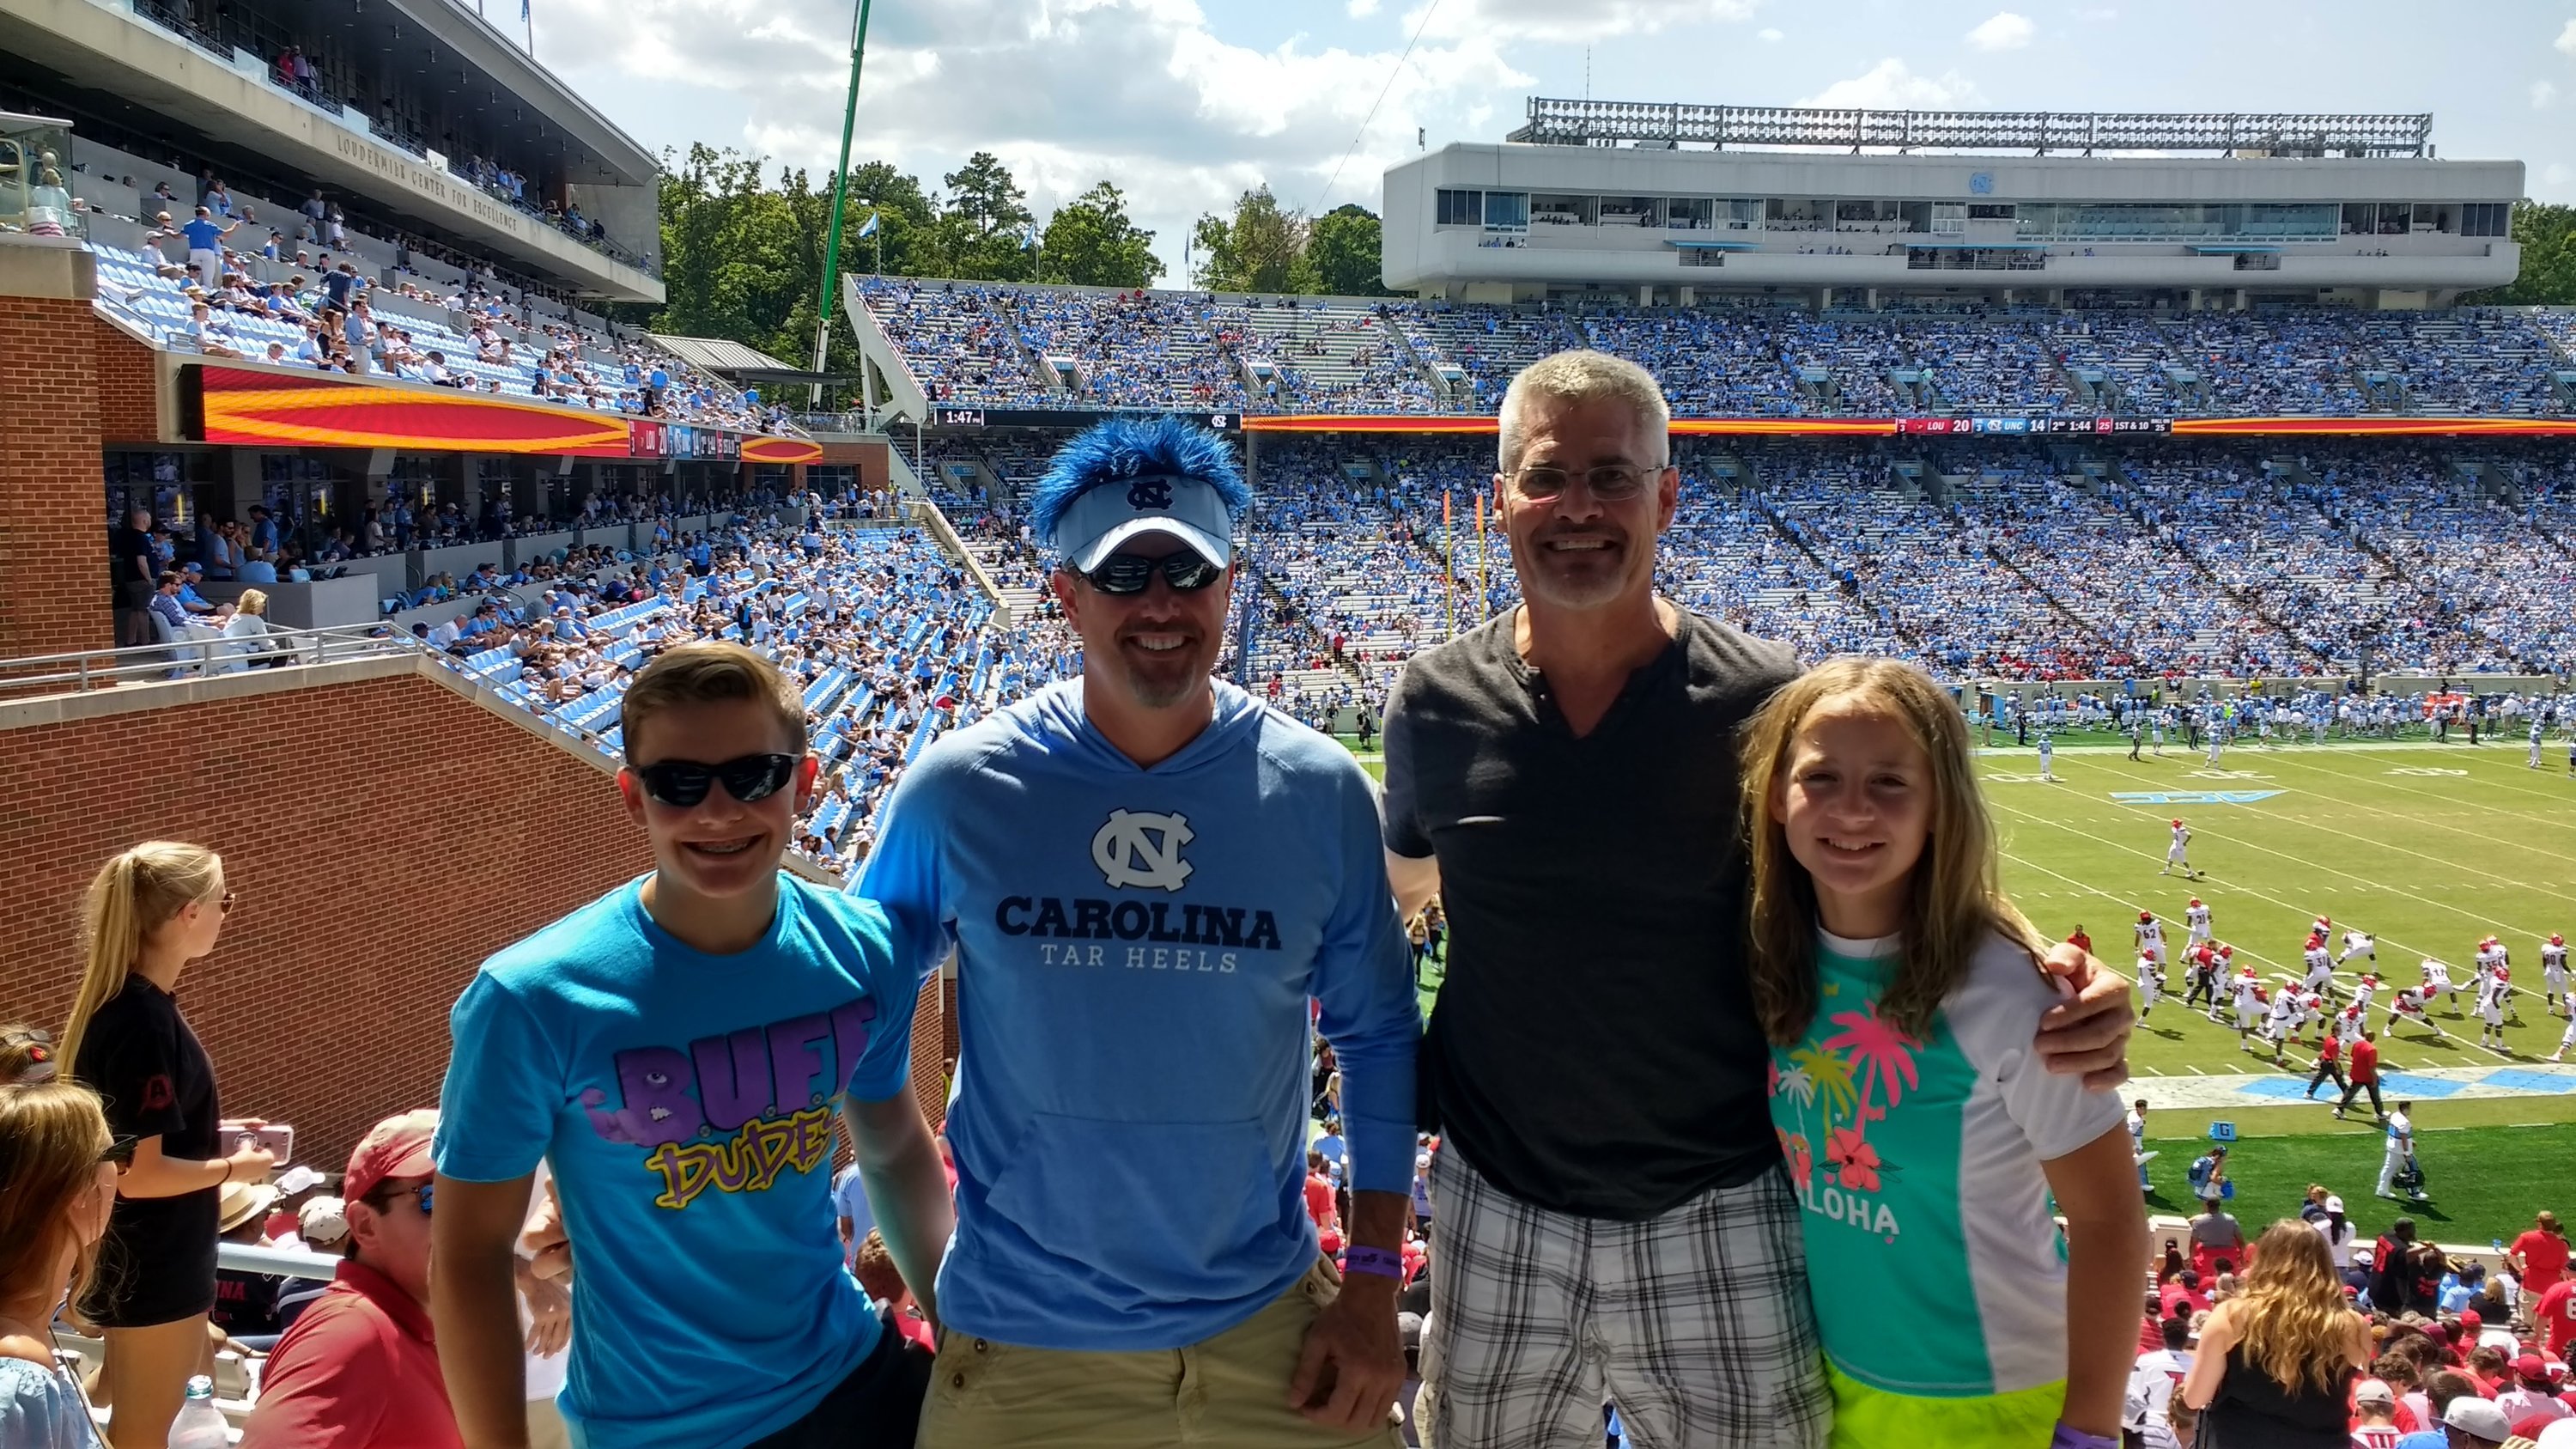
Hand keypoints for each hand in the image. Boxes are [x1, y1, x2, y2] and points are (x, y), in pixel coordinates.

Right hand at [227, 1144, 275, 1178]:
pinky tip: (242, 1167)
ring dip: (253, 1164)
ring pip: (258, 1168)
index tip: (253, 1147)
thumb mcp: (246, 1149)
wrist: (232, 1171)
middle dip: (257, 1157)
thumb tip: (246, 1143)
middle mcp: (267, 1169)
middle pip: (264, 1161)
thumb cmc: (242, 1159)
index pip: (267, 1152)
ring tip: (244, 1160)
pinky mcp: (252, 1180)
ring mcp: (260, 1176)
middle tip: (249, 1153)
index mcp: (269, 1159)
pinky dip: (249, 1170)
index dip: (259, 1148)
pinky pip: (253, 1174)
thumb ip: (248, 1145)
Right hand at [519, 1270, 570, 1356]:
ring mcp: (553, 1314)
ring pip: (547, 1337)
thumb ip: (565, 1311)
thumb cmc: (547, 1285)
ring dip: (541, 1347)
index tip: (557, 1350)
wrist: (535, 1277)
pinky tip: (527, 1347)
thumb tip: (562, 1329)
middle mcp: (564, 1313)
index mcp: (571, 1308)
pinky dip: (530, 1341)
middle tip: (546, 1357)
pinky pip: (535, 1333)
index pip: (569, 1331)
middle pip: (559, 1337)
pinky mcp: (541, 1315)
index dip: (562, 1342)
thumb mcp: (562, 1297)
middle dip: (552, 1349)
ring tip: (536, 1353)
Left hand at [1287, 1281, 1403, 1433]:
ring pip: (1374, 1420)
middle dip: (1334, 1419)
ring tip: (1337, 1400)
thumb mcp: (1317, 1341)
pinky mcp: (1400, 1375)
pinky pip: (1386, 1407)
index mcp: (1358, 1370)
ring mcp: (1393, 1379)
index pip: (1338, 1413)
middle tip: (1319, 1404)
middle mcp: (1380, 1379)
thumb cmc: (1341, 1316)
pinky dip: (1368, 1409)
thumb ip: (1305, 1374)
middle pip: (1357, 1422)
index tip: (1305, 1406)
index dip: (1317, 1415)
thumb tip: (1294, 1402)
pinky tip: (1354, 1394)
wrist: (1371, 1296)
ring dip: (1353, 1418)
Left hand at [2036, 944, 2133, 1090]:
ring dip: (2079, 1062)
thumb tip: (2055, 965)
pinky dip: (2107, 1080)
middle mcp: (2123, 1014)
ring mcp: (2123, 1037)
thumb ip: (2065, 956)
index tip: (2043, 1022)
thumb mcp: (2068, 958)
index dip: (2070, 1013)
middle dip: (2069, 1042)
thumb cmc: (2071, 974)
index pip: (2095, 1002)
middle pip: (2102, 1033)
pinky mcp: (2119, 1057)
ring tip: (2049, 1065)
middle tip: (2039, 1045)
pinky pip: (2121, 1072)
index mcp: (2114, 987)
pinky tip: (2086, 1085)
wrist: (2076, 992)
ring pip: (2108, 1055)